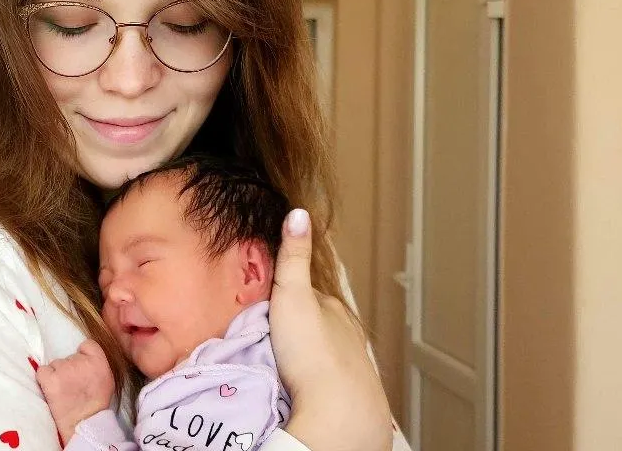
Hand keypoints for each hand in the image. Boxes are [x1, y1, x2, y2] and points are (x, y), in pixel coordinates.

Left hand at [35, 340, 114, 443]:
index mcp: (99, 361)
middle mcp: (81, 362)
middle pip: (69, 356)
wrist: (84, 424)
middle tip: (72, 386)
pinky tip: (51, 389)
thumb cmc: (95, 405)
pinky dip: (44, 379)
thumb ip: (97, 364)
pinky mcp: (50, 379)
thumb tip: (83, 356)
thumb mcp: (107, 380)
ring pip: (55, 364)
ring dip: (57, 375)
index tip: (81, 368)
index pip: (87, 345)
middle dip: (69, 369)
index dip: (82, 355)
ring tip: (63, 391)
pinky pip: (42, 371)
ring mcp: (64, 369)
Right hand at [270, 209, 393, 450]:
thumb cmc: (310, 349)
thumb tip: (298, 212)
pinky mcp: (351, 389)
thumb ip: (293, 256)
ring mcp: (353, 361)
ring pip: (326, 349)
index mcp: (333, 307)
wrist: (338, 408)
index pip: (309, 293)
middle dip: (300, 325)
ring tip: (287, 360)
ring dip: (309, 352)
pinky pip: (331, 375)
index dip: (288, 296)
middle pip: (319, 322)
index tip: (269, 305)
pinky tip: (307, 382)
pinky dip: (318, 375)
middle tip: (274, 336)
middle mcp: (347, 330)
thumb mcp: (293, 295)